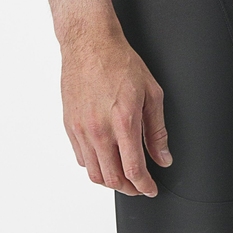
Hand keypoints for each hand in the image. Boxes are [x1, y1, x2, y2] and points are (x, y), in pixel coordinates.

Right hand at [59, 28, 172, 196]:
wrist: (90, 44)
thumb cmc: (120, 62)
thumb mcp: (151, 92)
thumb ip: (157, 130)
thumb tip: (163, 156)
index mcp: (123, 121)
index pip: (133, 169)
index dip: (144, 185)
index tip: (150, 188)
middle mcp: (100, 129)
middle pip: (112, 179)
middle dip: (129, 188)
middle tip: (139, 185)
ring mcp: (82, 129)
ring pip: (94, 173)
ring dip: (110, 181)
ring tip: (123, 176)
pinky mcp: (69, 125)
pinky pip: (81, 158)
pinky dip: (95, 166)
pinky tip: (105, 158)